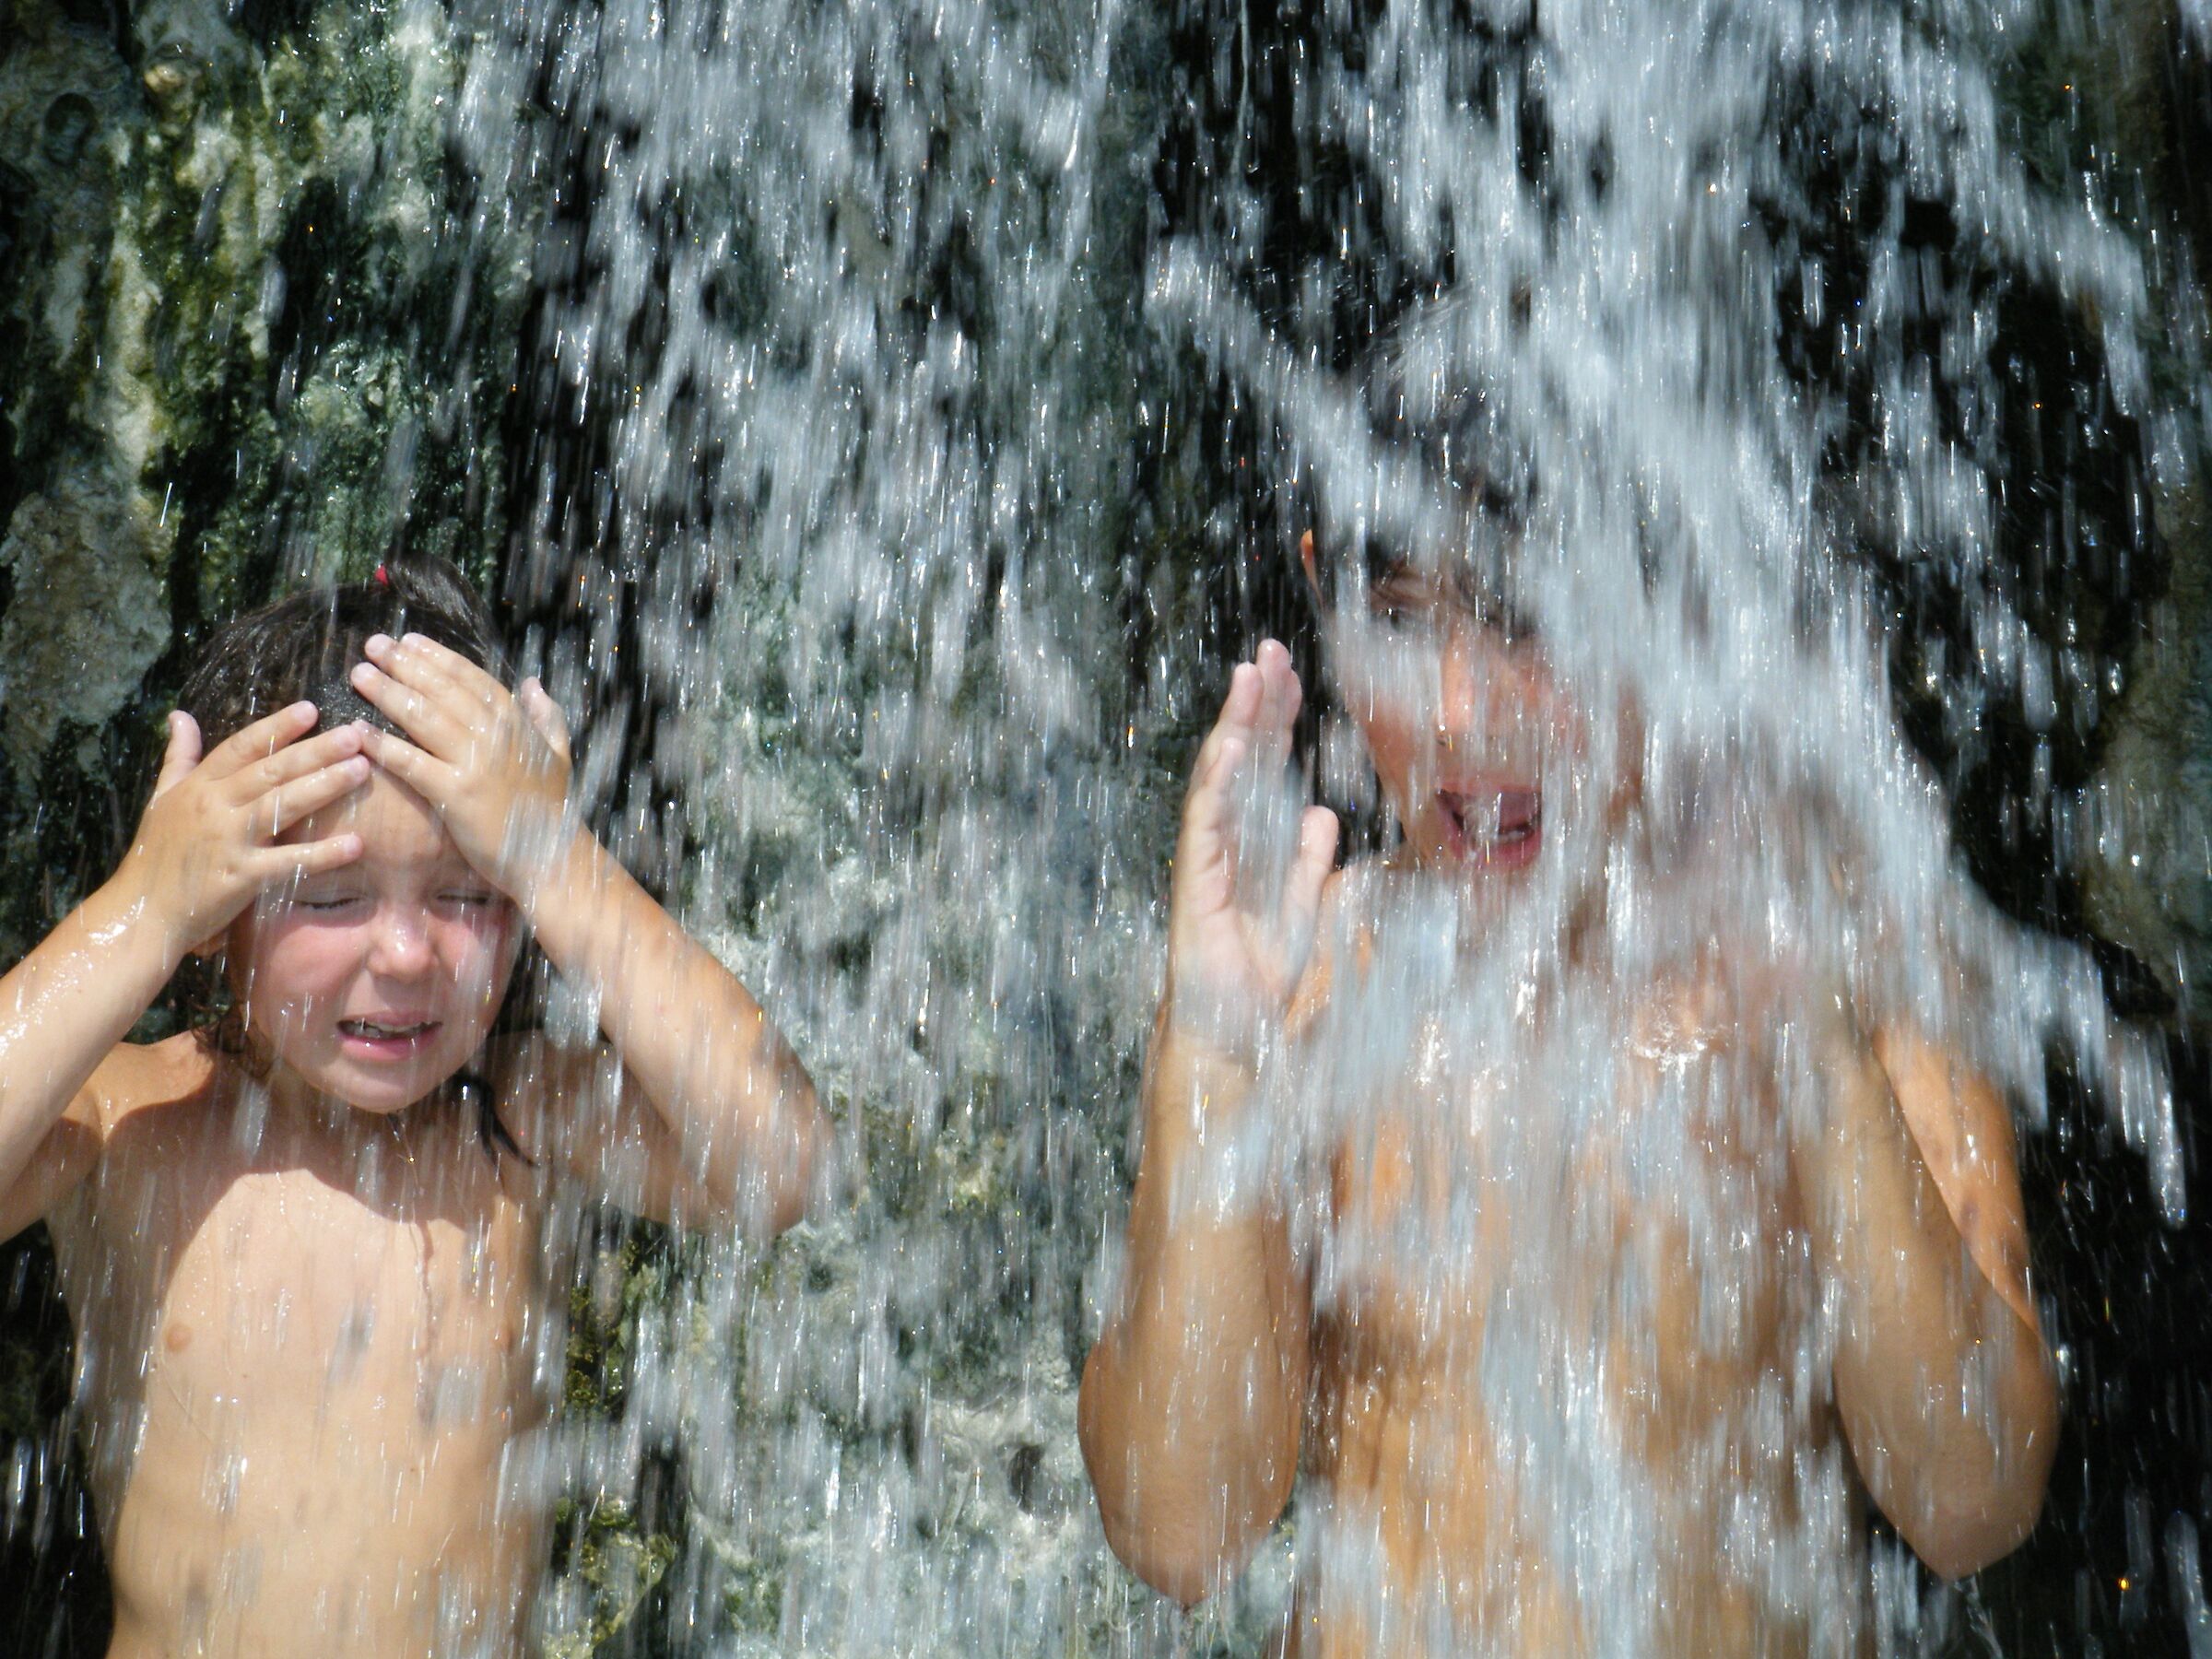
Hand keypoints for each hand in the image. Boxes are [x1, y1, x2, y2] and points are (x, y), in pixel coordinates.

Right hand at [116, 704, 368, 955]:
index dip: (277, 727)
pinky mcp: (240, 876)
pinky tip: (356, 844)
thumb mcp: (162, 799)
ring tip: (361, 770)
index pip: (242, 747)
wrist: (141, 914)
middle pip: (270, 770)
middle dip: (314, 751)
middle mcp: (213, 806)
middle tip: (354, 735)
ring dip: (325, 786)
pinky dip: (322, 854)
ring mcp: (227, 841)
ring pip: (282, 805)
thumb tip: (179, 715)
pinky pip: (288, 862)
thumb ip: (179, 757)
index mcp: (197, 786)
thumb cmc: (156, 856)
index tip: (311, 710)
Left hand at [348, 633, 575, 900]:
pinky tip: (358, 730)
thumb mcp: (559, 754)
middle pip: (442, 690)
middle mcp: (496, 736)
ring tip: (360, 674)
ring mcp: (476, 763)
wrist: (553, 857)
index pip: (472, 679)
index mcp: (517, 724)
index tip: (409, 641)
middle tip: (373, 645)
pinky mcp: (457, 794)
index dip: (438, 658)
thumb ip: (546, 716)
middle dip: (405, 664)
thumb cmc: (553, 810)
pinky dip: (384, 745)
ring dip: (388, 692)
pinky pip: (412, 763)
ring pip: (424, 718)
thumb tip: (532, 683)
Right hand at [1165, 639, 1337, 1053]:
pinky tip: (1232, 744)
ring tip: (1249, 678)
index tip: (1292, 673)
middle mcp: (1227, 840)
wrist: (1231, 1034)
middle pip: (1243, 759)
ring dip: (1235, 726)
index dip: (1279, 720)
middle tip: (1268, 651)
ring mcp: (1207, 855)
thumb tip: (1321, 812)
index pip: (1266, 768)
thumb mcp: (1303, 911)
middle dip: (1257, 705)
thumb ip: (1310, 863)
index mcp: (1253, 841)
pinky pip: (1206, 821)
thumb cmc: (1257, 979)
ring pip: (1221, 777)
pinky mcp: (1195, 878)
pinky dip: (1218, 781)